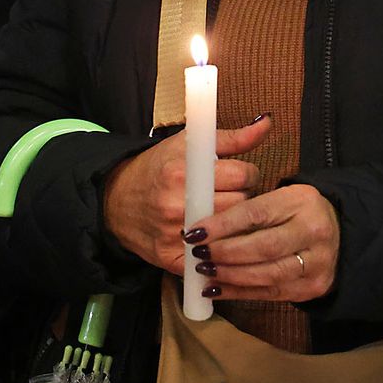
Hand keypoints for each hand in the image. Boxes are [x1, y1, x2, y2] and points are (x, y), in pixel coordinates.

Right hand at [102, 115, 269, 275]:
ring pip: (232, 233)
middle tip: (229, 194)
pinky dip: (219, 249)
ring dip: (233, 224)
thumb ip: (232, 137)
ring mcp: (174, 235)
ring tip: (221, 212)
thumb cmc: (157, 168)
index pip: (243, 176)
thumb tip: (266, 123)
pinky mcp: (172, 259)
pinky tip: (214, 238)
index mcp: (182, 171)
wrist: (115, 201)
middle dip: (242, 198)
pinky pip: (214, 260)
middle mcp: (176, 204)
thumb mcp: (188, 144)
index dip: (248, 174)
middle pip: (241, 205)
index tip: (240, 175)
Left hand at [184, 183, 338, 302]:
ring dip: (230, 275)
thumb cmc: (298, 212)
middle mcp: (313, 232)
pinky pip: (270, 294)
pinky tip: (216, 290)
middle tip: (198, 253)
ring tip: (204, 271)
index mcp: (301, 201)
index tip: (195, 232)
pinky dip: (239, 293)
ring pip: (266, 275)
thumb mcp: (280, 198)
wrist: (342, 234)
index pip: (256, 214)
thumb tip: (204, 226)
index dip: (222, 225)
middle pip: (263, 247)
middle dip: (225, 253)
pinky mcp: (311, 288)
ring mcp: (316, 263)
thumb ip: (249, 209)